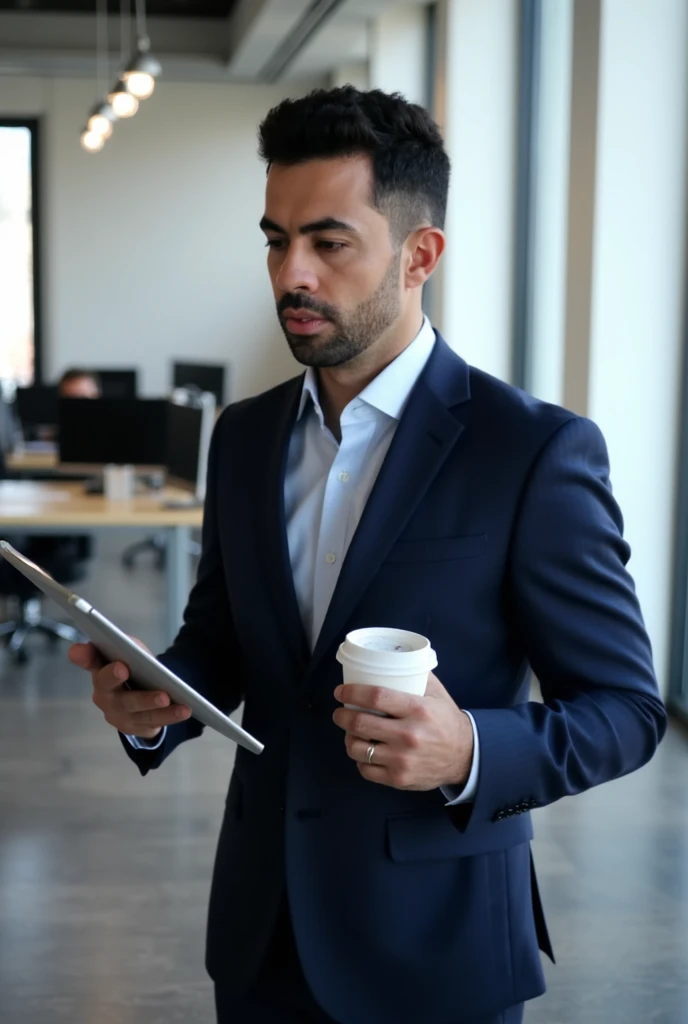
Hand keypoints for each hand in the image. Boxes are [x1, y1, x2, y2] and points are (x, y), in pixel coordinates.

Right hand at [68, 641, 190, 739]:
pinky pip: (154, 723)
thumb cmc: (134, 667)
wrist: (144, 692)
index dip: (86, 656)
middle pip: (111, 691)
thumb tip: (118, 642)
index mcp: (100, 671)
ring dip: (152, 704)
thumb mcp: (130, 650)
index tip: (97, 651)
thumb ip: (124, 644)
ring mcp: (120, 715)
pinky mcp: (136, 727)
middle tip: (124, 669)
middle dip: (116, 680)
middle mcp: (105, 696)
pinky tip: (184, 710)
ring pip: (137, 711)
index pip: (90, 661)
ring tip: (167, 697)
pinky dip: (169, 716)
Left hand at [333, 672, 473, 791]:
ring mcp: (402, 760)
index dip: (352, 693)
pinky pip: (366, 769)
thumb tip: (391, 658)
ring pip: (358, 749)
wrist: (464, 755)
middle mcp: (409, 735)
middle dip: (342, 716)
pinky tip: (364, 751)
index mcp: (417, 709)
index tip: (341, 692)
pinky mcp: (399, 779)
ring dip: (348, 738)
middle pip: (360, 723)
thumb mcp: (436, 693)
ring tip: (351, 732)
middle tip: (340, 712)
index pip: (376, 697)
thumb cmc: (446, 720)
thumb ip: (415, 675)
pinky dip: (360, 760)